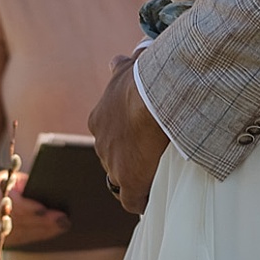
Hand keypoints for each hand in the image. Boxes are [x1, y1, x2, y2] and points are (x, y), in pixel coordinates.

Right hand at [0, 170, 69, 248]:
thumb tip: (53, 190)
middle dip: (41, 220)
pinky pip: (15, 241)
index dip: (29, 207)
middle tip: (62, 220)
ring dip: (41, 230)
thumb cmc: (11, 184)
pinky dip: (34, 236)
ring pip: (16, 232)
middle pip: (15, 218)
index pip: (11, 200)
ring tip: (60, 226)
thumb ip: (29, 185)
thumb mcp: (19, 178)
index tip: (47, 210)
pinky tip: (49, 232)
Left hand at [89, 51, 168, 214]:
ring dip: (139, 172)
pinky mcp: (130, 181)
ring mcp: (113, 163)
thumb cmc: (146, 76)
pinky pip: (133, 200)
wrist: (151, 93)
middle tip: (152, 149)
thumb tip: (117, 60)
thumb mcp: (130, 66)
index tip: (140, 134)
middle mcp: (101, 141)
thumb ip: (122, 68)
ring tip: (159, 169)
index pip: (110, 133)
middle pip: (115, 154)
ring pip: (123, 174)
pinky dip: (143, 198)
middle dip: (131, 153)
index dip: (126, 134)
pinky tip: (155, 196)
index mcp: (100, 117)